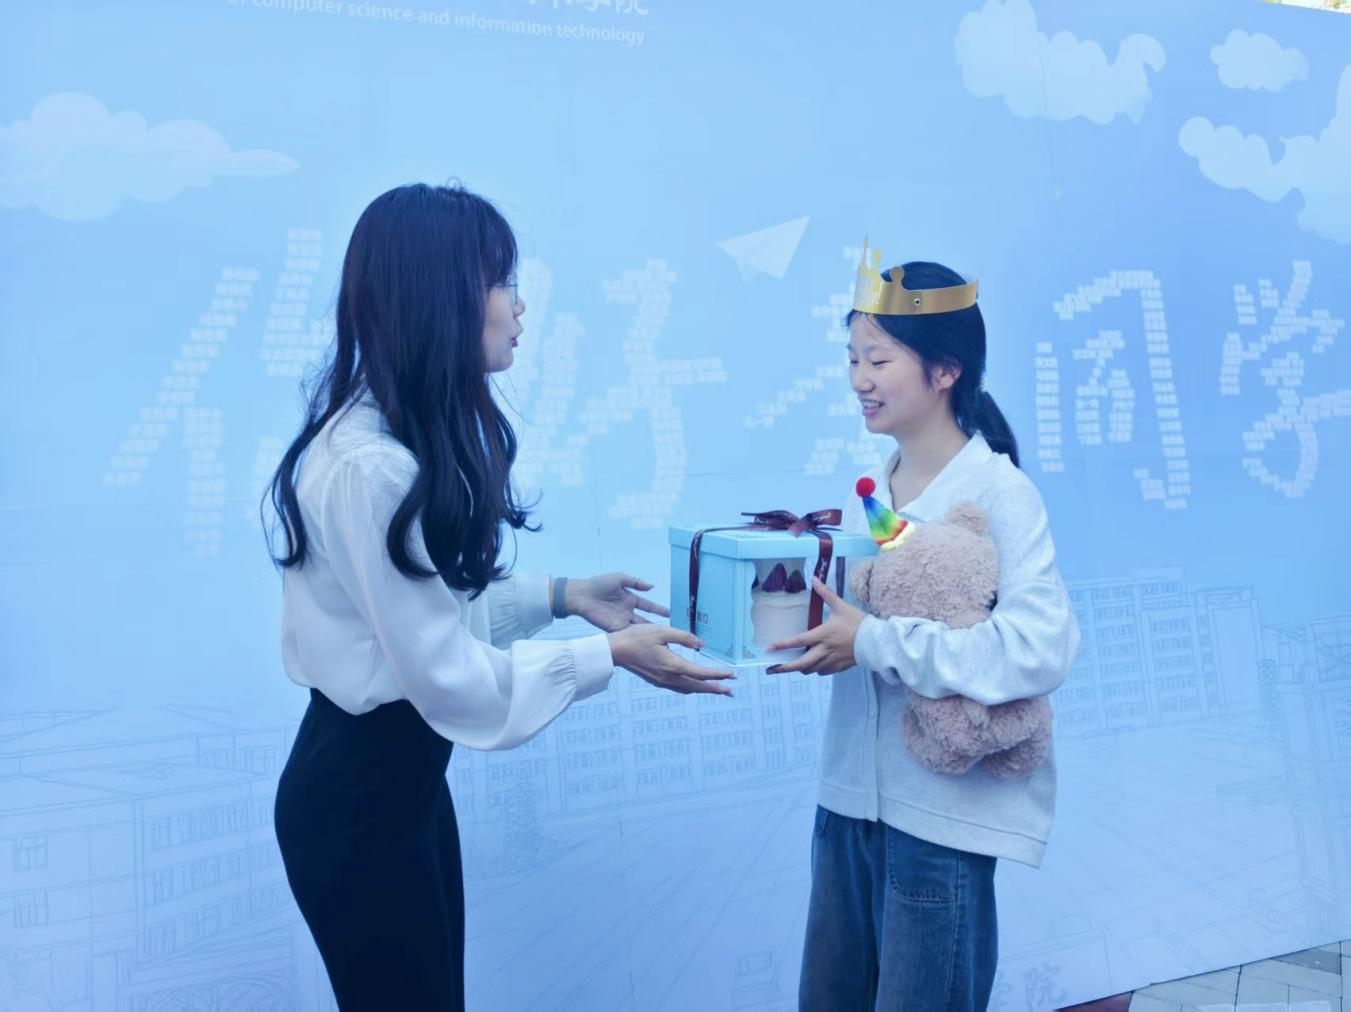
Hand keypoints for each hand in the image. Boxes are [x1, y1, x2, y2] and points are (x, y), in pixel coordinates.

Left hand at [566, 573, 668, 632]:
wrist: (581, 595)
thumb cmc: (599, 584)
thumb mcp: (620, 578)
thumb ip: (636, 582)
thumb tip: (651, 586)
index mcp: (630, 599)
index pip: (648, 606)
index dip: (658, 610)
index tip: (669, 613)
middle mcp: (627, 611)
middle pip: (645, 620)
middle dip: (656, 626)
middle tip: (669, 632)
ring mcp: (621, 621)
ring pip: (638, 629)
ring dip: (647, 634)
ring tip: (660, 641)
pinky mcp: (613, 628)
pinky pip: (627, 634)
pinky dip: (635, 639)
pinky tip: (644, 644)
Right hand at [607, 625, 735, 695]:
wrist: (615, 651)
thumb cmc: (636, 638)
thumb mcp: (661, 631)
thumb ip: (684, 637)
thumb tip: (701, 644)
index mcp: (673, 665)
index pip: (702, 673)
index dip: (718, 674)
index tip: (732, 675)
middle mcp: (670, 677)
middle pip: (698, 686)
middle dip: (716, 689)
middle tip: (731, 691)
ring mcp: (663, 681)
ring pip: (689, 689)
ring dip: (705, 690)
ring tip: (718, 690)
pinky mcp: (657, 681)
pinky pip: (680, 688)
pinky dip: (692, 688)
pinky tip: (695, 685)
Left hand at [765, 578, 865, 675]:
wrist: (876, 641)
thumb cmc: (858, 622)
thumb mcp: (841, 606)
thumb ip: (826, 593)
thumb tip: (814, 579)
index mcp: (823, 634)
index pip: (798, 641)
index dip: (783, 645)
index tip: (769, 648)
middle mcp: (824, 650)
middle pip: (801, 663)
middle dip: (785, 667)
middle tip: (772, 669)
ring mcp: (832, 660)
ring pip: (811, 669)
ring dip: (800, 668)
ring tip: (793, 666)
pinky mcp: (839, 667)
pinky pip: (823, 672)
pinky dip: (816, 670)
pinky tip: (814, 666)